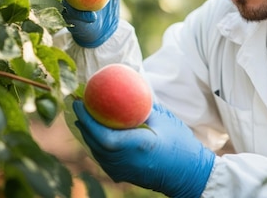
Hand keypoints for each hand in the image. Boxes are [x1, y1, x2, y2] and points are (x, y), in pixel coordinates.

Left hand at [73, 100, 214, 197]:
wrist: (189, 176)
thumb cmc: (180, 146)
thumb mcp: (165, 121)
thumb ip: (145, 107)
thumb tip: (130, 90)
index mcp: (134, 145)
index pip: (100, 133)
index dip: (86, 118)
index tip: (78, 101)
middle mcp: (123, 161)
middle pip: (93, 141)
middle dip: (83, 122)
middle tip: (78, 103)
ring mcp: (121, 170)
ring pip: (96, 151)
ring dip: (88, 133)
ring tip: (84, 116)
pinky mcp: (122, 175)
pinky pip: (102, 157)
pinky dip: (97, 143)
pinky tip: (97, 133)